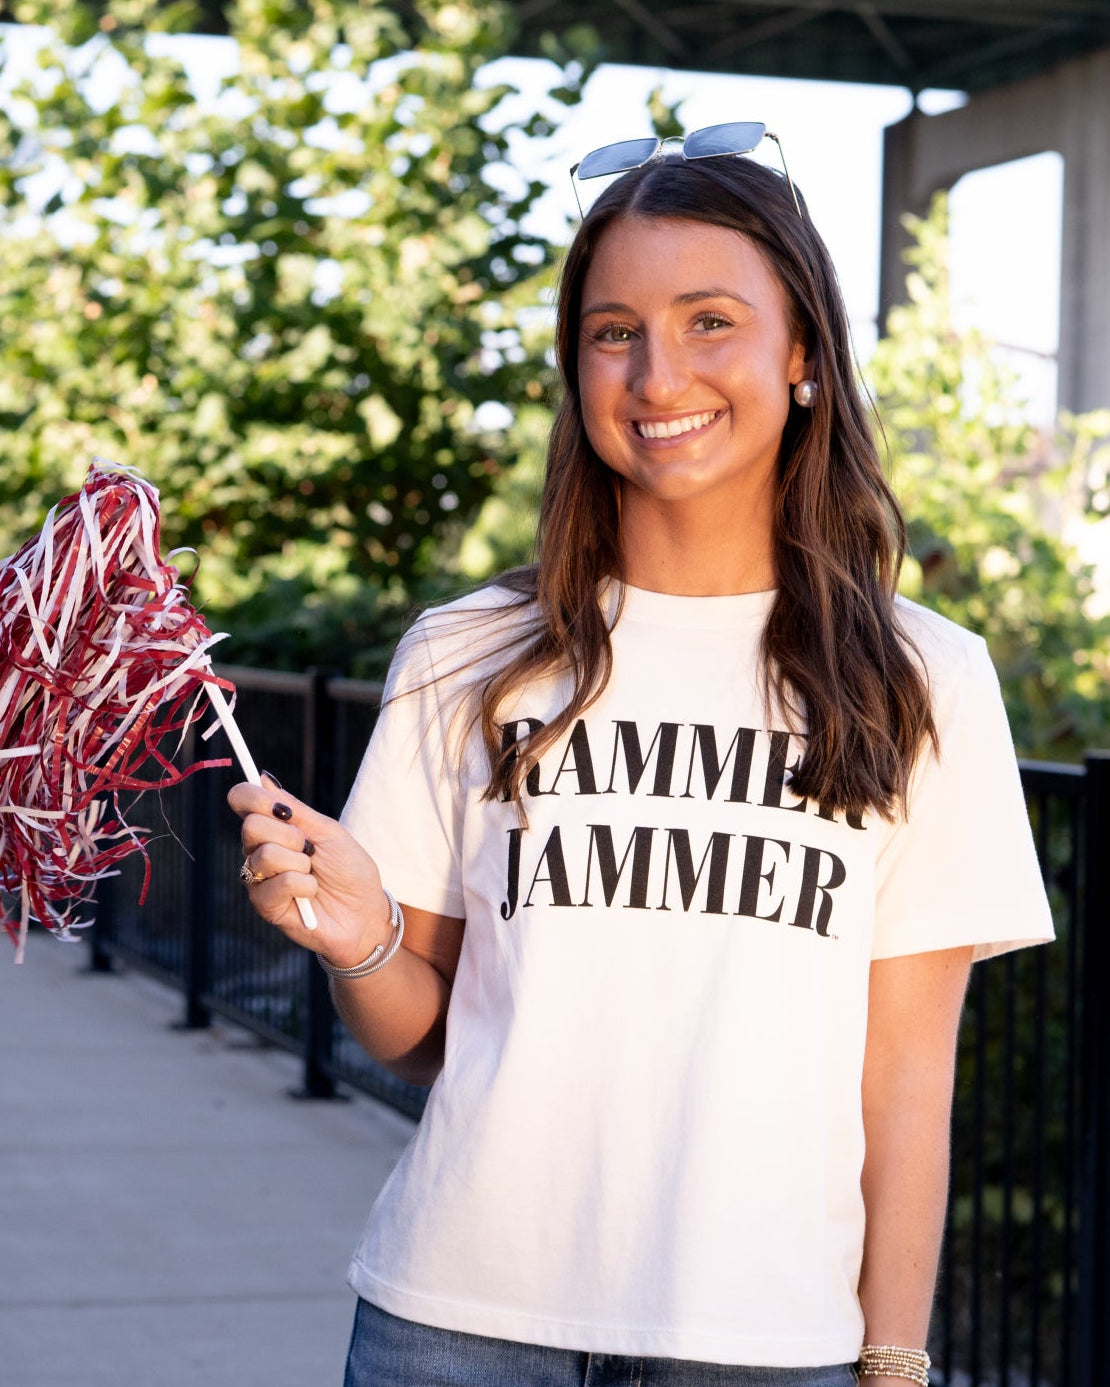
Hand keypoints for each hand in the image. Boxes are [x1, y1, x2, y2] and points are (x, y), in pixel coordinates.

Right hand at [227, 777, 393, 970]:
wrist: (365, 913)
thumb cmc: (350, 870)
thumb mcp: (328, 832)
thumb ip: (295, 809)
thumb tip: (263, 778)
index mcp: (274, 827)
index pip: (243, 800)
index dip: (252, 796)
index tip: (282, 808)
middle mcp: (259, 850)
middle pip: (251, 826)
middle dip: (289, 835)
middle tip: (310, 849)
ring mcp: (259, 878)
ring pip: (264, 855)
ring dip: (299, 863)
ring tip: (313, 874)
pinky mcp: (265, 905)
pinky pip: (277, 883)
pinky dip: (303, 885)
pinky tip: (311, 894)